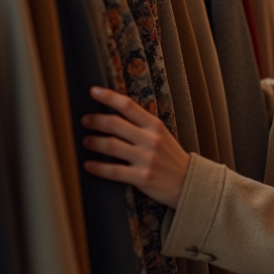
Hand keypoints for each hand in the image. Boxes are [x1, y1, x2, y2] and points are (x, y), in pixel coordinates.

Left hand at [81, 87, 190, 208]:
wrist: (189, 182)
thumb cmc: (170, 158)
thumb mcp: (161, 135)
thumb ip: (141, 125)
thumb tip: (113, 115)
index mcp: (155, 125)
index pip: (128, 105)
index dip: (109, 97)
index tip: (93, 91)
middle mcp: (151, 139)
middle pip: (114, 124)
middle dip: (95, 120)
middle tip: (85, 121)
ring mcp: (147, 159)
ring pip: (111, 146)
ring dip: (93, 142)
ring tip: (86, 141)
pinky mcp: (143, 177)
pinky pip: (113, 171)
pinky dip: (97, 167)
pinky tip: (88, 165)